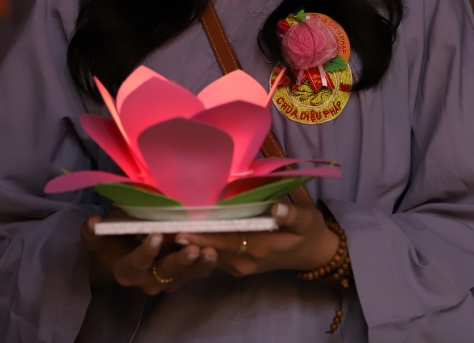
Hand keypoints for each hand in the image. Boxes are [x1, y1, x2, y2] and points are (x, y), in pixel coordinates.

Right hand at [80, 215, 220, 293]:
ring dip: (199, 264)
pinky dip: (208, 262)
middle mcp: (149, 280)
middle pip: (165, 273)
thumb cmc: (114, 240)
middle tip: (192, 249)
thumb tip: (94, 222)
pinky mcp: (185, 274)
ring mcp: (169, 279)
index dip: (146, 251)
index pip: (136, 263)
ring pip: (186, 274)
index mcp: (127, 271)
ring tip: (209, 251)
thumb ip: (94, 232)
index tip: (157, 235)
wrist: (126, 252)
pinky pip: (198, 271)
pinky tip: (217, 250)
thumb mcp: (100, 236)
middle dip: (179, 261)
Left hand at [175, 201, 338, 277]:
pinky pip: (214, 254)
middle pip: (209, 248)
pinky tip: (183, 232)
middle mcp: (243, 261)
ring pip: (209, 253)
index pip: (223, 242)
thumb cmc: (309, 232)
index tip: (178, 228)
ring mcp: (238, 265)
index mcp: (258, 249)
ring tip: (164, 226)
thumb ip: (292, 214)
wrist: (314, 253)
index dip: (201, 236)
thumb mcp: (307, 220)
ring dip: (190, 241)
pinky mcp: (237, 263)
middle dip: (186, 237)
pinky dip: (199, 244)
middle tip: (159, 224)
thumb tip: (276, 209)